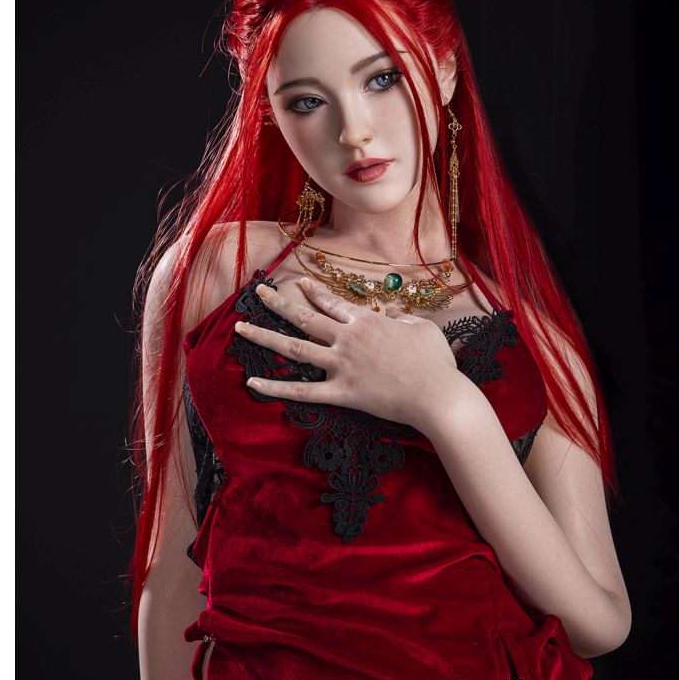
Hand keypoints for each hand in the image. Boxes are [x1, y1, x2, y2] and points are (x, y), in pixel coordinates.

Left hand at [234, 277, 471, 428]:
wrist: (439, 395)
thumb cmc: (436, 362)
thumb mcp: (422, 329)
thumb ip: (401, 318)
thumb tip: (389, 312)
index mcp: (367, 321)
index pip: (332, 303)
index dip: (314, 293)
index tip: (298, 284)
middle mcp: (348, 339)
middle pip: (305, 318)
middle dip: (278, 303)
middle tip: (257, 293)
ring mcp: (341, 366)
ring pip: (294, 349)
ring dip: (264, 337)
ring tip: (240, 328)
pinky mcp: (342, 393)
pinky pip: (302, 391)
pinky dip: (275, 388)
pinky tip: (252, 384)